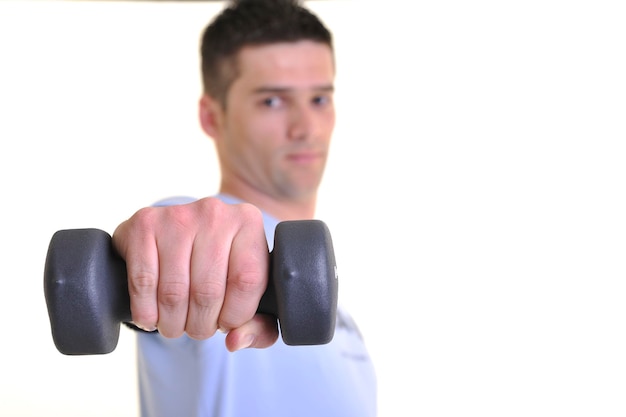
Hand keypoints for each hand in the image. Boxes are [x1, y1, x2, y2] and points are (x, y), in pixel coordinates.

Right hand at [112, 197, 278, 350]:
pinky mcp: (144, 224)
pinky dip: (146, 311)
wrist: (178, 231)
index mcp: (248, 223)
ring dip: (172, 323)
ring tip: (175, 325)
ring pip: (174, 292)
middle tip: (198, 329)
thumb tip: (234, 341)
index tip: (226, 323)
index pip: (248, 281)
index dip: (235, 315)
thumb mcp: (250, 293)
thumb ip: (259, 326)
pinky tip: (151, 316)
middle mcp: (215, 213)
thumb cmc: (221, 267)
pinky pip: (143, 282)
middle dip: (201, 325)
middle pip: (208, 290)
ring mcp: (177, 215)